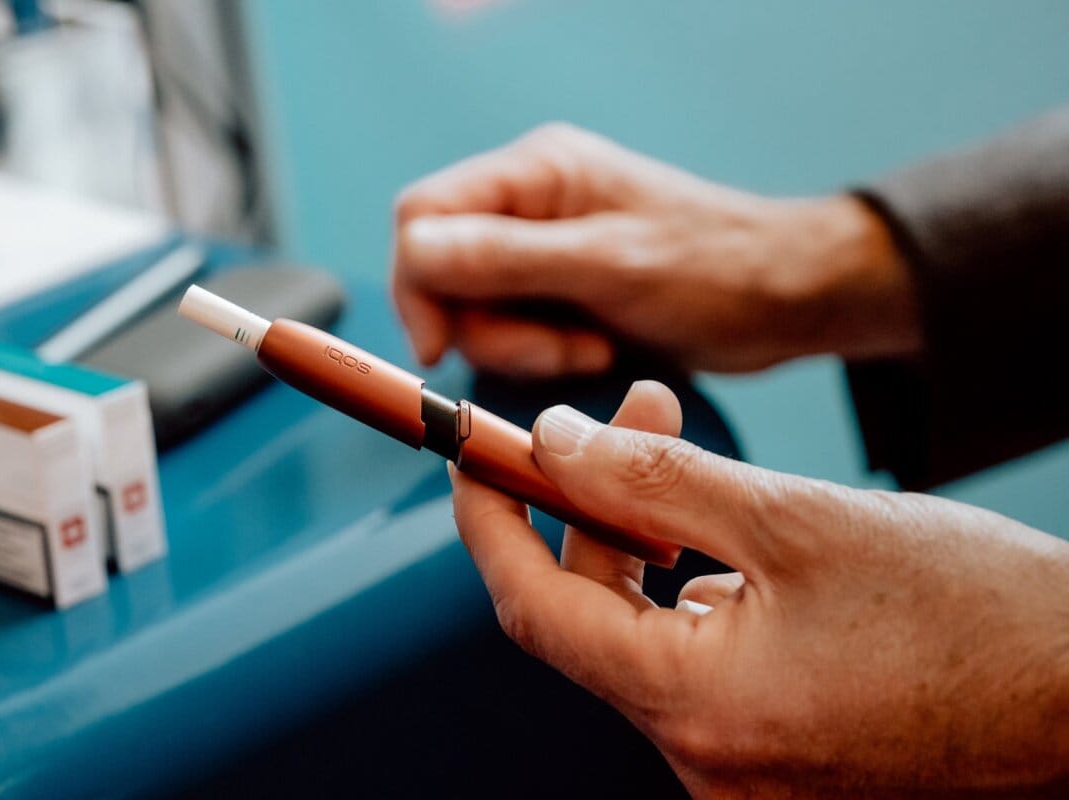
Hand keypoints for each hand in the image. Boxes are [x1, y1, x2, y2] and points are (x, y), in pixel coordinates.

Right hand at [393, 123, 920, 375]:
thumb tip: (414, 254)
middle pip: (443, 273)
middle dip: (490, 328)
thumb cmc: (716, 268)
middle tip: (561, 350)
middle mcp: (529, 205)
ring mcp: (542, 251)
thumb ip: (506, 259)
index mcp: (536, 172)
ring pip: (475, 312)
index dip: (419, 285)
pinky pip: (512, 332)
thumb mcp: (607, 265)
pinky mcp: (558, 292)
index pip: (423, 217)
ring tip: (593, 348)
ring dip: (524, 348)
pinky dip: (544, 355)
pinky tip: (598, 349)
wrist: (784, 299)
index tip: (440, 347)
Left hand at [448, 381, 1068, 796]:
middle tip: (627, 410)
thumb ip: (655, 479)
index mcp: (699, 710)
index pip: (535, 609)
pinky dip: (692, 592)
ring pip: (645, 636)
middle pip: (592, 618)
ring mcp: (742, 768)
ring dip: (649, 543)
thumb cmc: (974, 612)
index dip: (492, 522)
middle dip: (596, 505)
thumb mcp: (796, 519)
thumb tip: (554, 442)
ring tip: (697, 461)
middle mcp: (707, 762)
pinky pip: (695, 664)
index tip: (474, 455)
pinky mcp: (775, 757)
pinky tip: (735, 543)